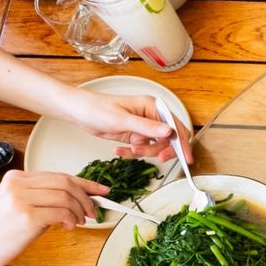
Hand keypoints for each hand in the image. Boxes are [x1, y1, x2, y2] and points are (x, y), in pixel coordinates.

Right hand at [0, 170, 105, 265]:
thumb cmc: (3, 227)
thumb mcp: (22, 203)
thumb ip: (45, 196)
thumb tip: (80, 196)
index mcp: (18, 176)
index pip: (59, 175)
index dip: (85, 183)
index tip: (101, 190)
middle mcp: (19, 184)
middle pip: (65, 183)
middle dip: (86, 197)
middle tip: (93, 211)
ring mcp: (22, 199)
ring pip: (65, 197)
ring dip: (79, 210)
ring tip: (79, 221)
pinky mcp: (27, 215)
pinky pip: (61, 213)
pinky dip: (71, 219)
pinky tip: (69, 226)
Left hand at [74, 92, 193, 164]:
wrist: (80, 113)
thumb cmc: (97, 108)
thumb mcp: (123, 119)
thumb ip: (147, 127)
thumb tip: (169, 131)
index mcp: (153, 106)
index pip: (175, 126)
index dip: (182, 143)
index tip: (186, 158)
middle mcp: (151, 116)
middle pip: (169, 139)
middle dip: (159, 149)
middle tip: (152, 155)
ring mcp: (143, 127)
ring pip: (155, 147)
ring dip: (143, 152)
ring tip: (129, 148)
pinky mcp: (135, 136)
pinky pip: (142, 150)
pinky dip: (133, 154)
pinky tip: (120, 150)